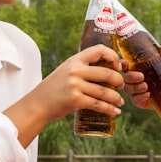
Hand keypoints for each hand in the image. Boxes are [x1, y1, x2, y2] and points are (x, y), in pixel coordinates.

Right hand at [5, 43, 123, 146]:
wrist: (38, 103)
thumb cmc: (55, 88)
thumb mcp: (66, 71)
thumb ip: (82, 68)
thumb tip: (108, 70)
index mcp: (75, 60)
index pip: (99, 50)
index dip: (112, 56)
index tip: (118, 66)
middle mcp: (75, 70)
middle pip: (106, 73)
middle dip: (119, 81)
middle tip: (122, 86)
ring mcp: (75, 85)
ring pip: (105, 91)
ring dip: (116, 97)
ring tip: (120, 101)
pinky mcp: (75, 100)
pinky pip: (98, 104)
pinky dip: (110, 109)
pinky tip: (115, 111)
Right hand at [123, 42, 160, 109]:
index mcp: (136, 68)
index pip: (124, 65)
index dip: (122, 64)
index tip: (126, 64)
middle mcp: (133, 79)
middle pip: (125, 77)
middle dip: (132, 77)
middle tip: (142, 76)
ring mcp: (135, 91)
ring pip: (128, 89)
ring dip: (136, 87)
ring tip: (146, 86)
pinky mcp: (139, 101)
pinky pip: (135, 100)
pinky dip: (140, 97)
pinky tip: (148, 94)